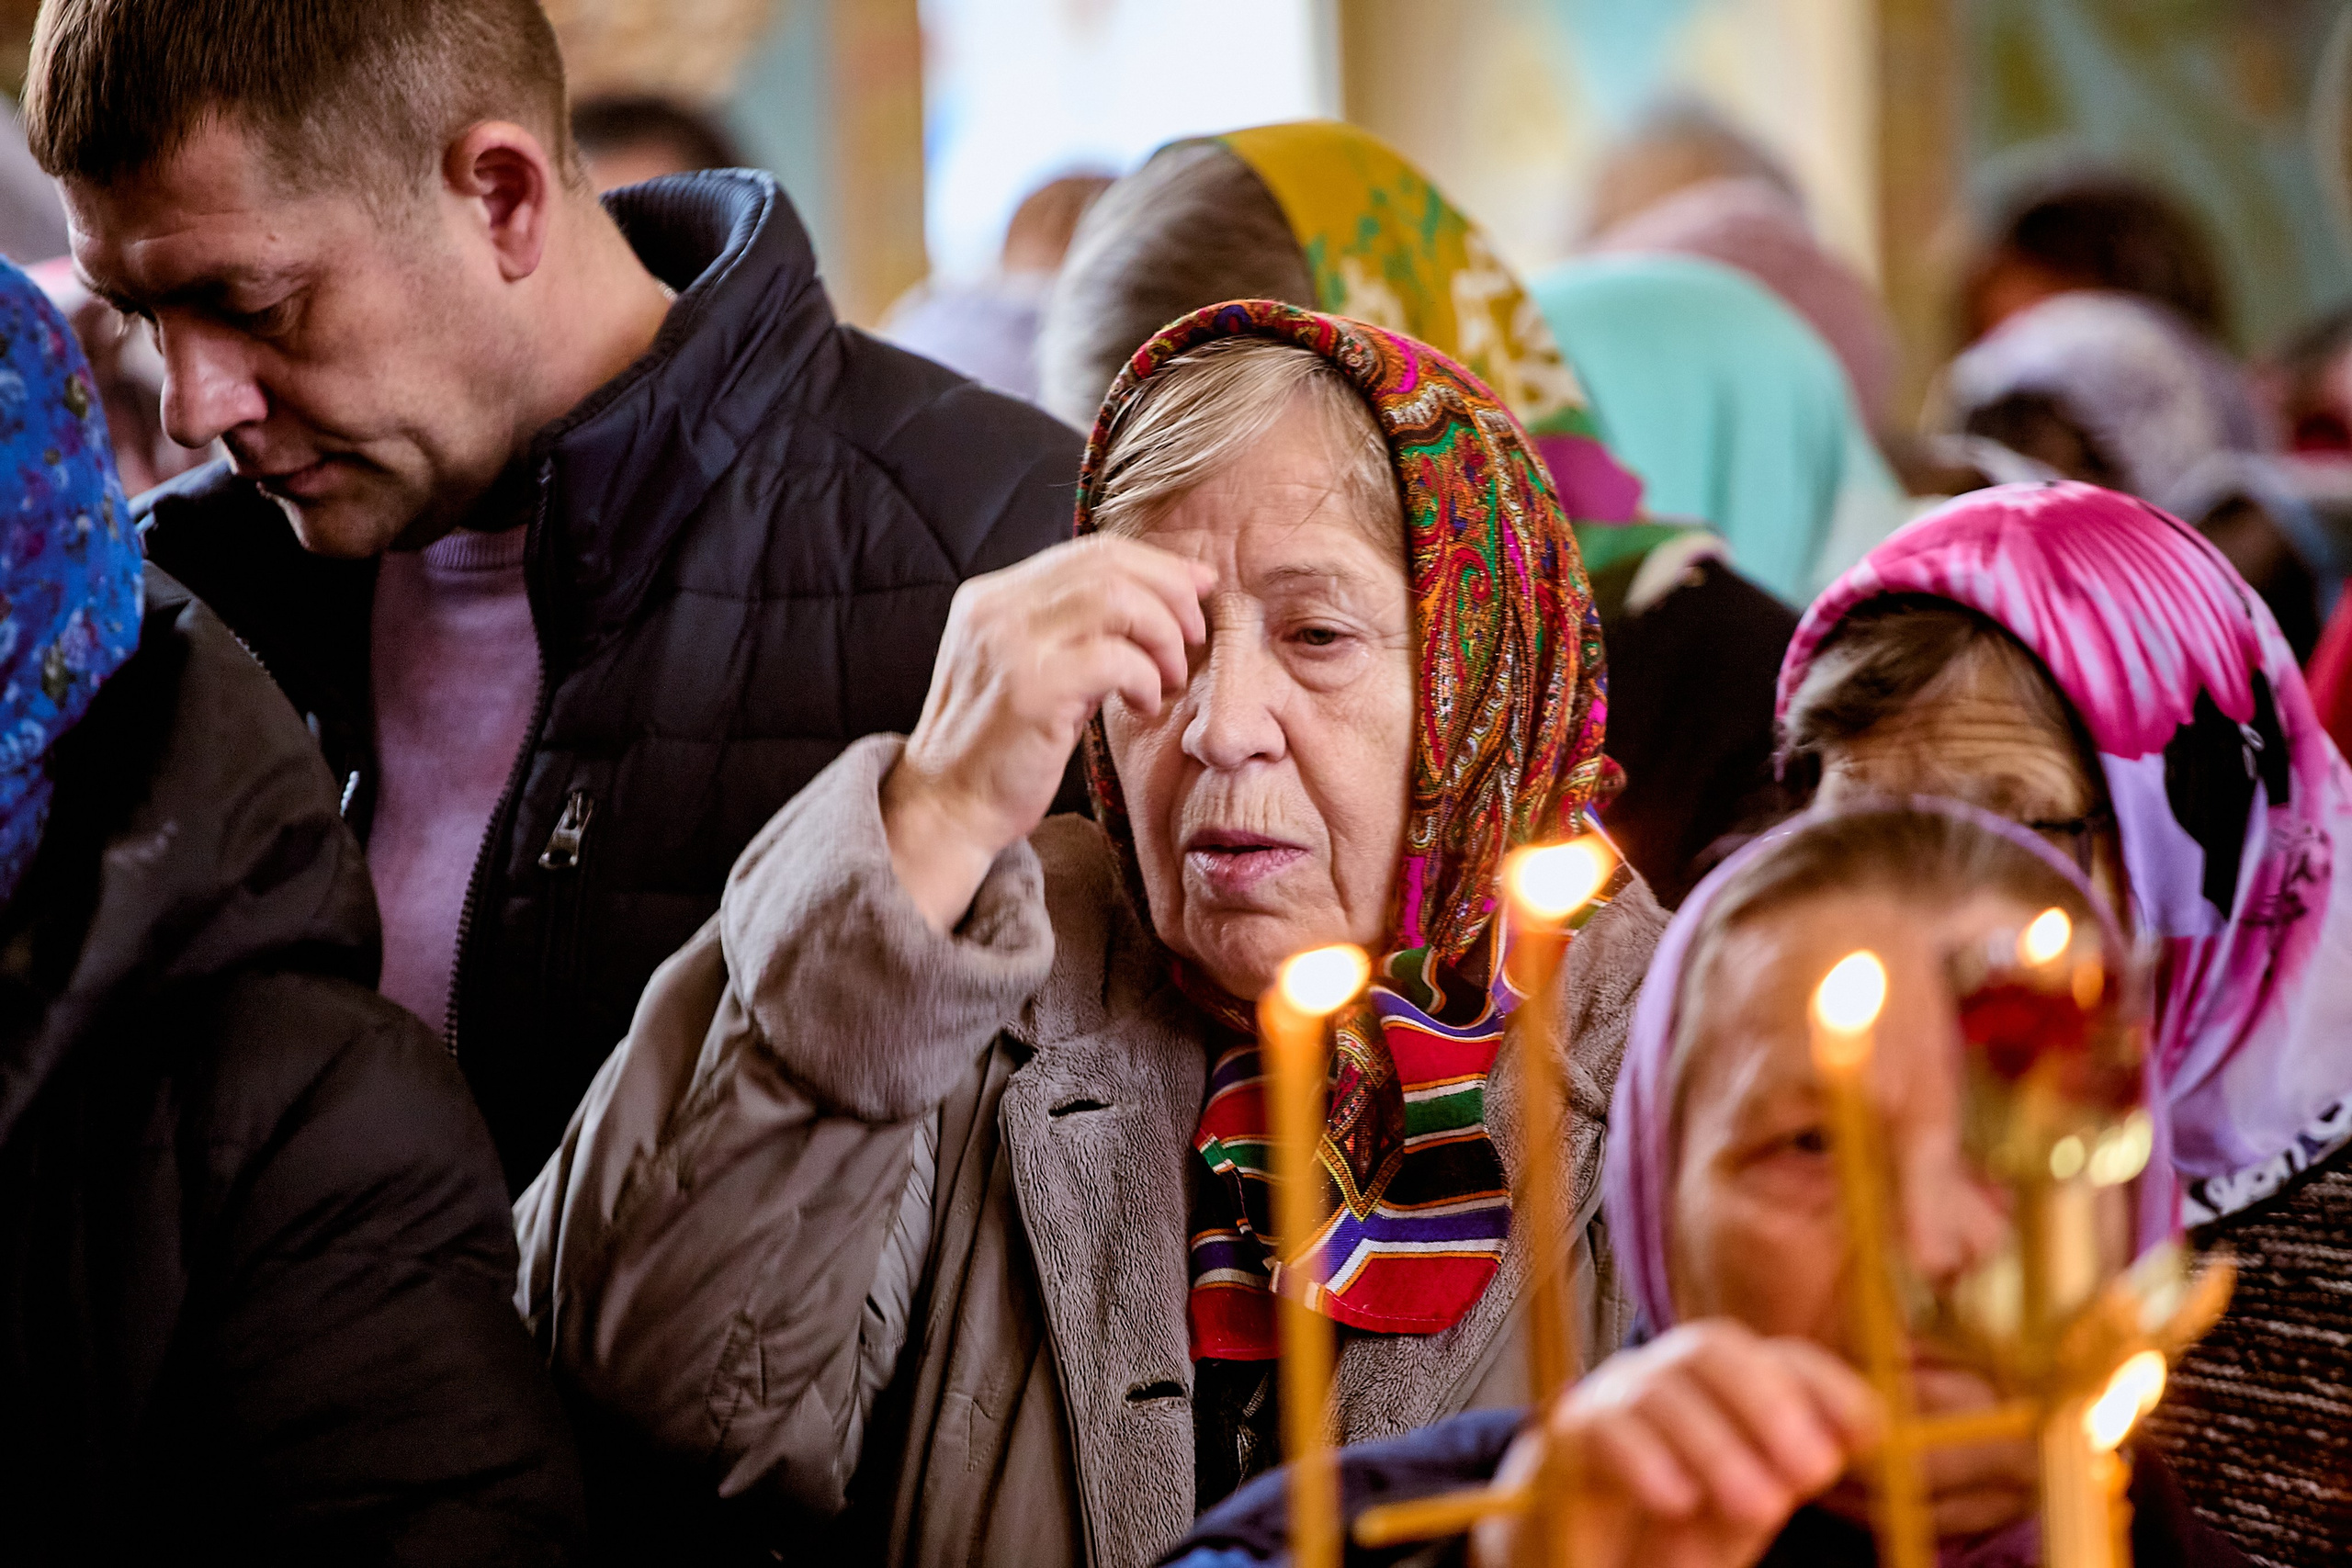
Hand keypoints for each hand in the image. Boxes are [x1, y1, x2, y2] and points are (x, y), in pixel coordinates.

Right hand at [882, 536, 1212, 929]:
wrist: (946, 808)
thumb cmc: (999, 747)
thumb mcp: (1032, 670)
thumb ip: (1075, 632)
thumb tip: (1159, 602)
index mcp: (992, 596)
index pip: (1089, 553)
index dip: (1156, 565)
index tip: (1197, 588)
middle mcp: (995, 609)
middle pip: (1108, 566)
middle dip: (1169, 594)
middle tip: (1192, 637)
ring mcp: (1009, 646)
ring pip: (1116, 601)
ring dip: (1162, 636)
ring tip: (1168, 677)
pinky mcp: (1031, 690)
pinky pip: (1115, 659)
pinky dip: (1146, 677)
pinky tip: (1144, 704)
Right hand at [1473, 1322, 1880, 1567]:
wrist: (1585, 1555)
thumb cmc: (1674, 1531)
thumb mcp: (1747, 1504)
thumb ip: (1786, 1469)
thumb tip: (1843, 1443)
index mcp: (1726, 1386)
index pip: (1779, 1356)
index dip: (1827, 1384)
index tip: (1870, 1435)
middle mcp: (1669, 1376)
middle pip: (1715, 1347)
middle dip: (1770, 1403)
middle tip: (1812, 1473)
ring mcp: (1613, 1397)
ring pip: (1662, 1388)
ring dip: (1717, 1443)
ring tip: (1760, 1508)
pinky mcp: (1566, 1438)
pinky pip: (1602, 1427)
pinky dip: (1644, 1458)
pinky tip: (1677, 1500)